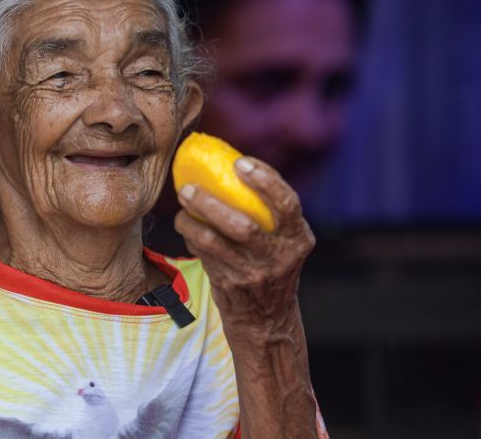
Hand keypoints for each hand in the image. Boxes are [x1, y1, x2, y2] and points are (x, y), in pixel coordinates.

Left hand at [174, 156, 315, 335]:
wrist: (267, 318)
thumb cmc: (273, 263)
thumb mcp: (285, 241)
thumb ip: (270, 212)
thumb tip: (231, 164)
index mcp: (298, 239)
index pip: (288, 204)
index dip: (265, 180)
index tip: (240, 162)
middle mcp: (279, 258)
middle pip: (242, 226)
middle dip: (211, 203)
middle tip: (188, 187)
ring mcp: (253, 274)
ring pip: (214, 242)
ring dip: (192, 221)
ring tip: (182, 203)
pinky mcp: (230, 285)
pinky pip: (204, 254)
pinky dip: (192, 236)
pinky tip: (187, 226)